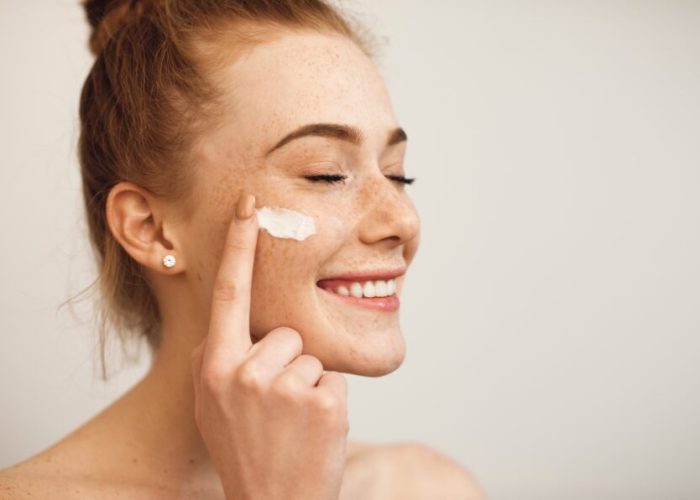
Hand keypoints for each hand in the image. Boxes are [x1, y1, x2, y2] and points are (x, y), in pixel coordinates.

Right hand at [190, 191, 348, 499]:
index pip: (228, 292)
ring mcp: (281, 386)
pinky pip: (333, 380)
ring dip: (308, 387)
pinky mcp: (319, 401)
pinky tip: (310, 433)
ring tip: (290, 425)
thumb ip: (224, 360)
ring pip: (312, 356)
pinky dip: (329, 405)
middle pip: (286, 332)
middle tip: (275, 412)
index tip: (248, 204)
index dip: (238, 245)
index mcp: (213, 365)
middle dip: (288, 365)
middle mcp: (241, 370)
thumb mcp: (215, 404)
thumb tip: (241, 324)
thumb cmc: (247, 452)